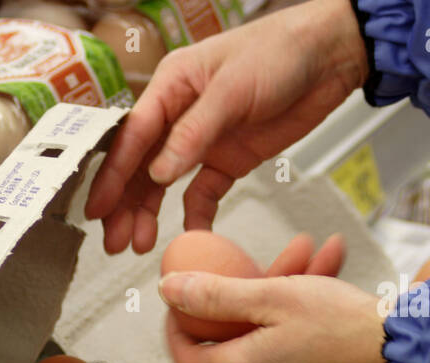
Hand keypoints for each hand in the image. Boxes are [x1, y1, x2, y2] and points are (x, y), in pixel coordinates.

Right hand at [84, 0, 367, 253]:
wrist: (332, 55)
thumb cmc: (282, 51)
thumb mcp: (233, 89)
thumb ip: (194, 133)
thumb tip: (158, 173)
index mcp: (171, 87)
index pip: (131, 137)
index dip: (112, 176)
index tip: (97, 209)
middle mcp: (179, 114)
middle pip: (140, 166)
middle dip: (125, 205)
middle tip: (115, 242)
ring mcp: (203, 139)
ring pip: (164, 184)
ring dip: (150, 214)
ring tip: (140, 245)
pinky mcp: (228, 158)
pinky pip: (203, 193)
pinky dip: (195, 215)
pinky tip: (190, 235)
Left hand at [160, 271, 395, 362]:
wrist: (405, 353)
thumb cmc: (342, 325)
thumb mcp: (273, 296)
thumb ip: (215, 294)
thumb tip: (168, 289)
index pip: (185, 354)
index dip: (178, 322)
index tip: (185, 291)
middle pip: (229, 338)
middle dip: (245, 289)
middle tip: (257, 257)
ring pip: (266, 331)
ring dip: (282, 288)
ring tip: (309, 247)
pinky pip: (291, 340)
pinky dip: (301, 307)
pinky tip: (327, 264)